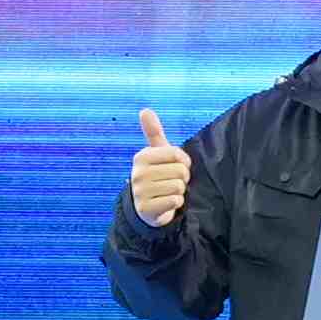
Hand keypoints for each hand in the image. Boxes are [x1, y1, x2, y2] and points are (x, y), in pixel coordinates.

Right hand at [128, 108, 190, 227]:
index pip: (177, 154)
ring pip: (179, 187)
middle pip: (180, 171)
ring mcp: (140, 192)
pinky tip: (166, 203)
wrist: (146, 207)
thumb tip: (144, 110)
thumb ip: (153, 132)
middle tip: (171, 182)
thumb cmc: (157, 175)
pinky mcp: (146, 209)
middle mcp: (138, 173)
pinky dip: (176, 203)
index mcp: (141, 157)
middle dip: (182, 178)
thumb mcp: (156, 153)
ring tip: (168, 192)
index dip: (183, 162)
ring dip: (179, 191)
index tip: (174, 167)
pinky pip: (175, 201)